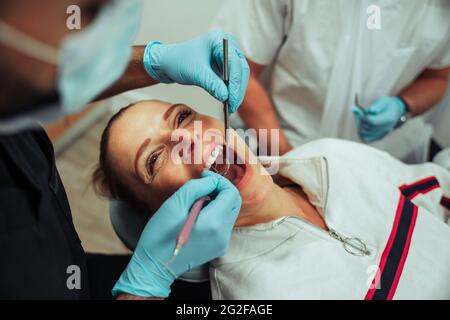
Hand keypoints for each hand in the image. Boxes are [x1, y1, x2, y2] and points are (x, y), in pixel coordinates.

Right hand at [112, 171, 240, 297]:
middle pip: (234, 202)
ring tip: (197, 200)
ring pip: (230, 212)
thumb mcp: (174, 205)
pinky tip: (198, 214)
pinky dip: (216, 213)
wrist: (155, 266)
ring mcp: (222, 243)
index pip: (231, 193)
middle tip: (203, 184)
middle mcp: (222, 234)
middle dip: (221, 189)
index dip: (219, 180)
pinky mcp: (219, 247)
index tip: (204, 176)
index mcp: (213, 222)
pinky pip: (224, 224)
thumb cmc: (160, 234)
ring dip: (218, 201)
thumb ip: (196, 188)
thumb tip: (211, 180)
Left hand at [143, 30, 249, 112]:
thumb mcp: (195, 73)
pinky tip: (228, 103)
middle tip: (232, 106)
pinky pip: (233, 80)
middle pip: (240, 70)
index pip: (235, 63)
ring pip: (239, 76)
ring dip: (236, 92)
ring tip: (230, 107)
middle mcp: (227, 46)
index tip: (232, 99)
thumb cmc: (178, 61)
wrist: (169, 62)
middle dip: (237, 89)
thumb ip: (212, 84)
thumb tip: (226, 97)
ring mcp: (227, 56)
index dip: (235, 83)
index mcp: (220, 40)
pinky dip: (231, 91)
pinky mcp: (225, 66)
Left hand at [352, 96, 405, 142]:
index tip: (354, 109)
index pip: (373, 122)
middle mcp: (386, 129)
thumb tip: (371, 111)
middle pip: (367, 128)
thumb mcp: (384, 101)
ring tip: (362, 116)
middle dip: (359, 118)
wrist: (393, 112)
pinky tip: (362, 123)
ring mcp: (381, 135)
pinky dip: (360, 130)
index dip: (362, 116)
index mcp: (389, 119)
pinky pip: (364, 138)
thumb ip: (378, 106)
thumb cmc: (387, 105)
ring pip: (363, 133)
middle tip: (357, 110)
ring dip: (359, 124)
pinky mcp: (375, 138)